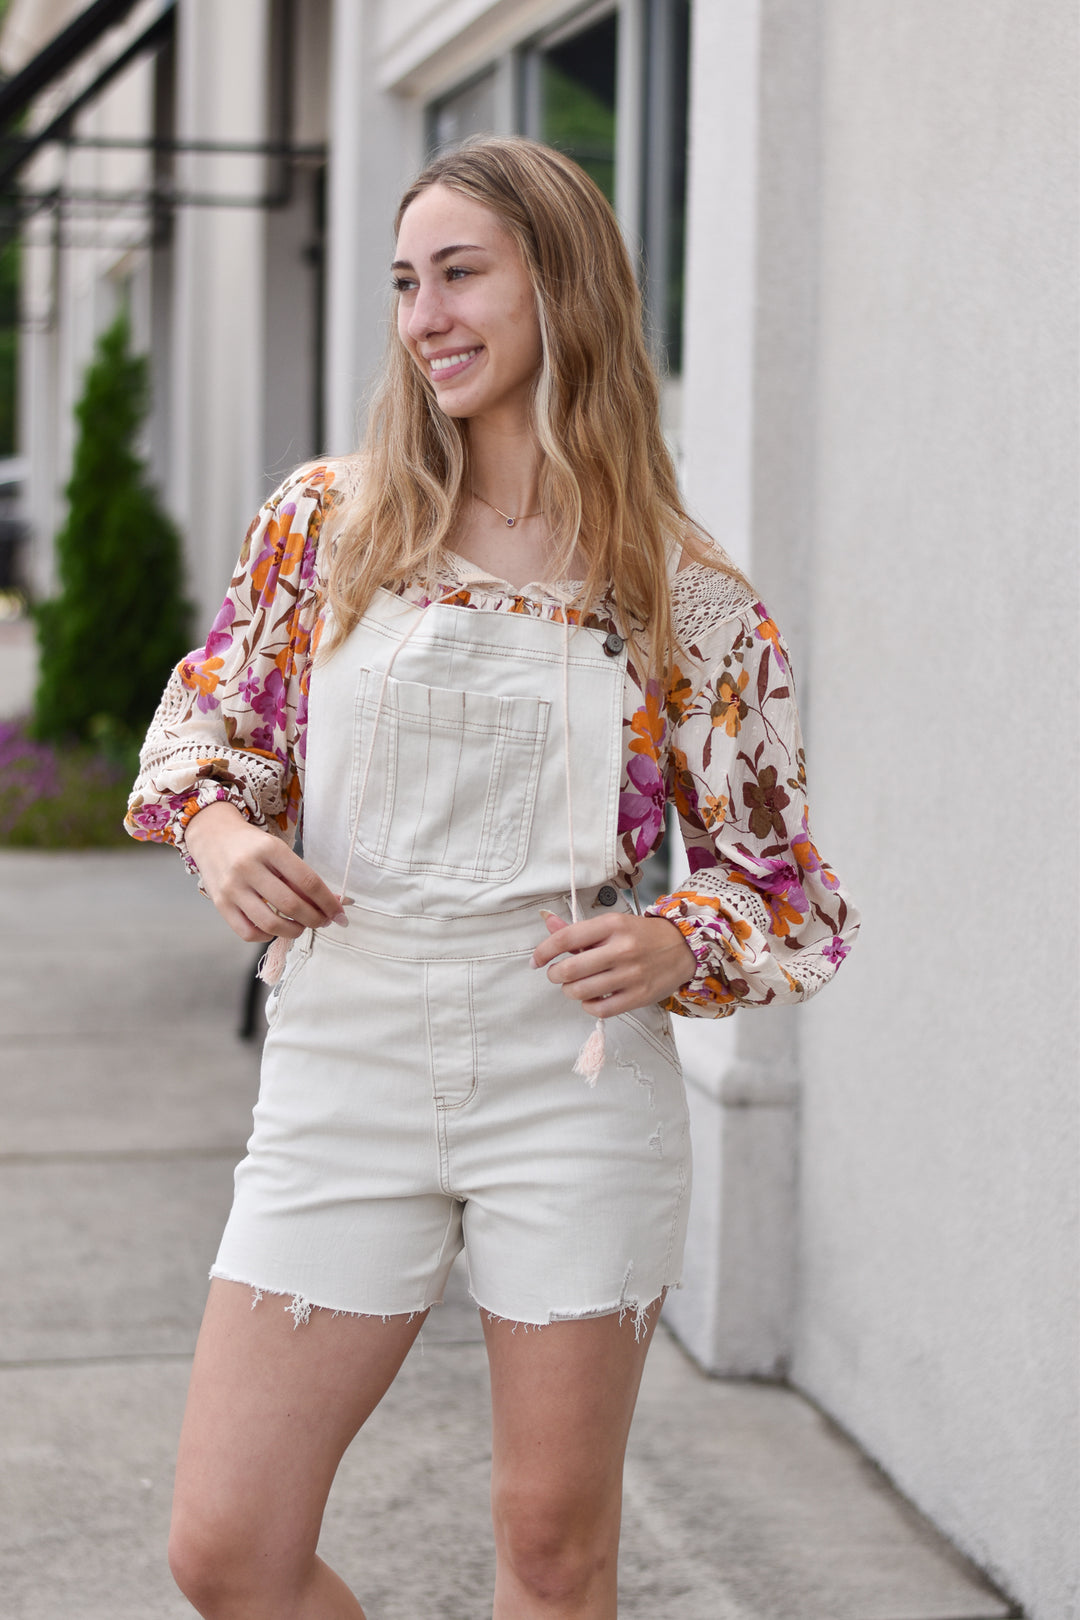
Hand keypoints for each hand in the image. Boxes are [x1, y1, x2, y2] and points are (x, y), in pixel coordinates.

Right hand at [184, 802, 346, 943]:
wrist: (212, 835)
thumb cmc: (251, 845)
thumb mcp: (278, 851)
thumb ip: (301, 877)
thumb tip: (332, 903)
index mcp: (270, 849)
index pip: (308, 881)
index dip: (328, 902)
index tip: (339, 914)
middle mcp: (249, 867)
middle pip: (291, 904)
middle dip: (315, 919)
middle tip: (323, 921)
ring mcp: (232, 888)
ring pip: (271, 923)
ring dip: (294, 931)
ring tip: (300, 926)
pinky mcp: (220, 904)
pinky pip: (248, 932)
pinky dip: (267, 936)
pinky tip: (274, 929)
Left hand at [531, 910, 696, 1017]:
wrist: (684, 947)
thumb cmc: (642, 935)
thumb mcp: (612, 924)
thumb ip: (578, 929)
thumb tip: (547, 922)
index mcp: (612, 925)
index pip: (566, 938)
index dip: (544, 951)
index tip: (536, 961)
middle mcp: (622, 949)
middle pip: (570, 969)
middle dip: (555, 974)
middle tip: (557, 974)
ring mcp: (631, 974)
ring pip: (581, 991)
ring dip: (569, 991)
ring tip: (575, 985)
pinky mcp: (639, 996)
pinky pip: (600, 1009)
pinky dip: (588, 1006)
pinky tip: (591, 998)